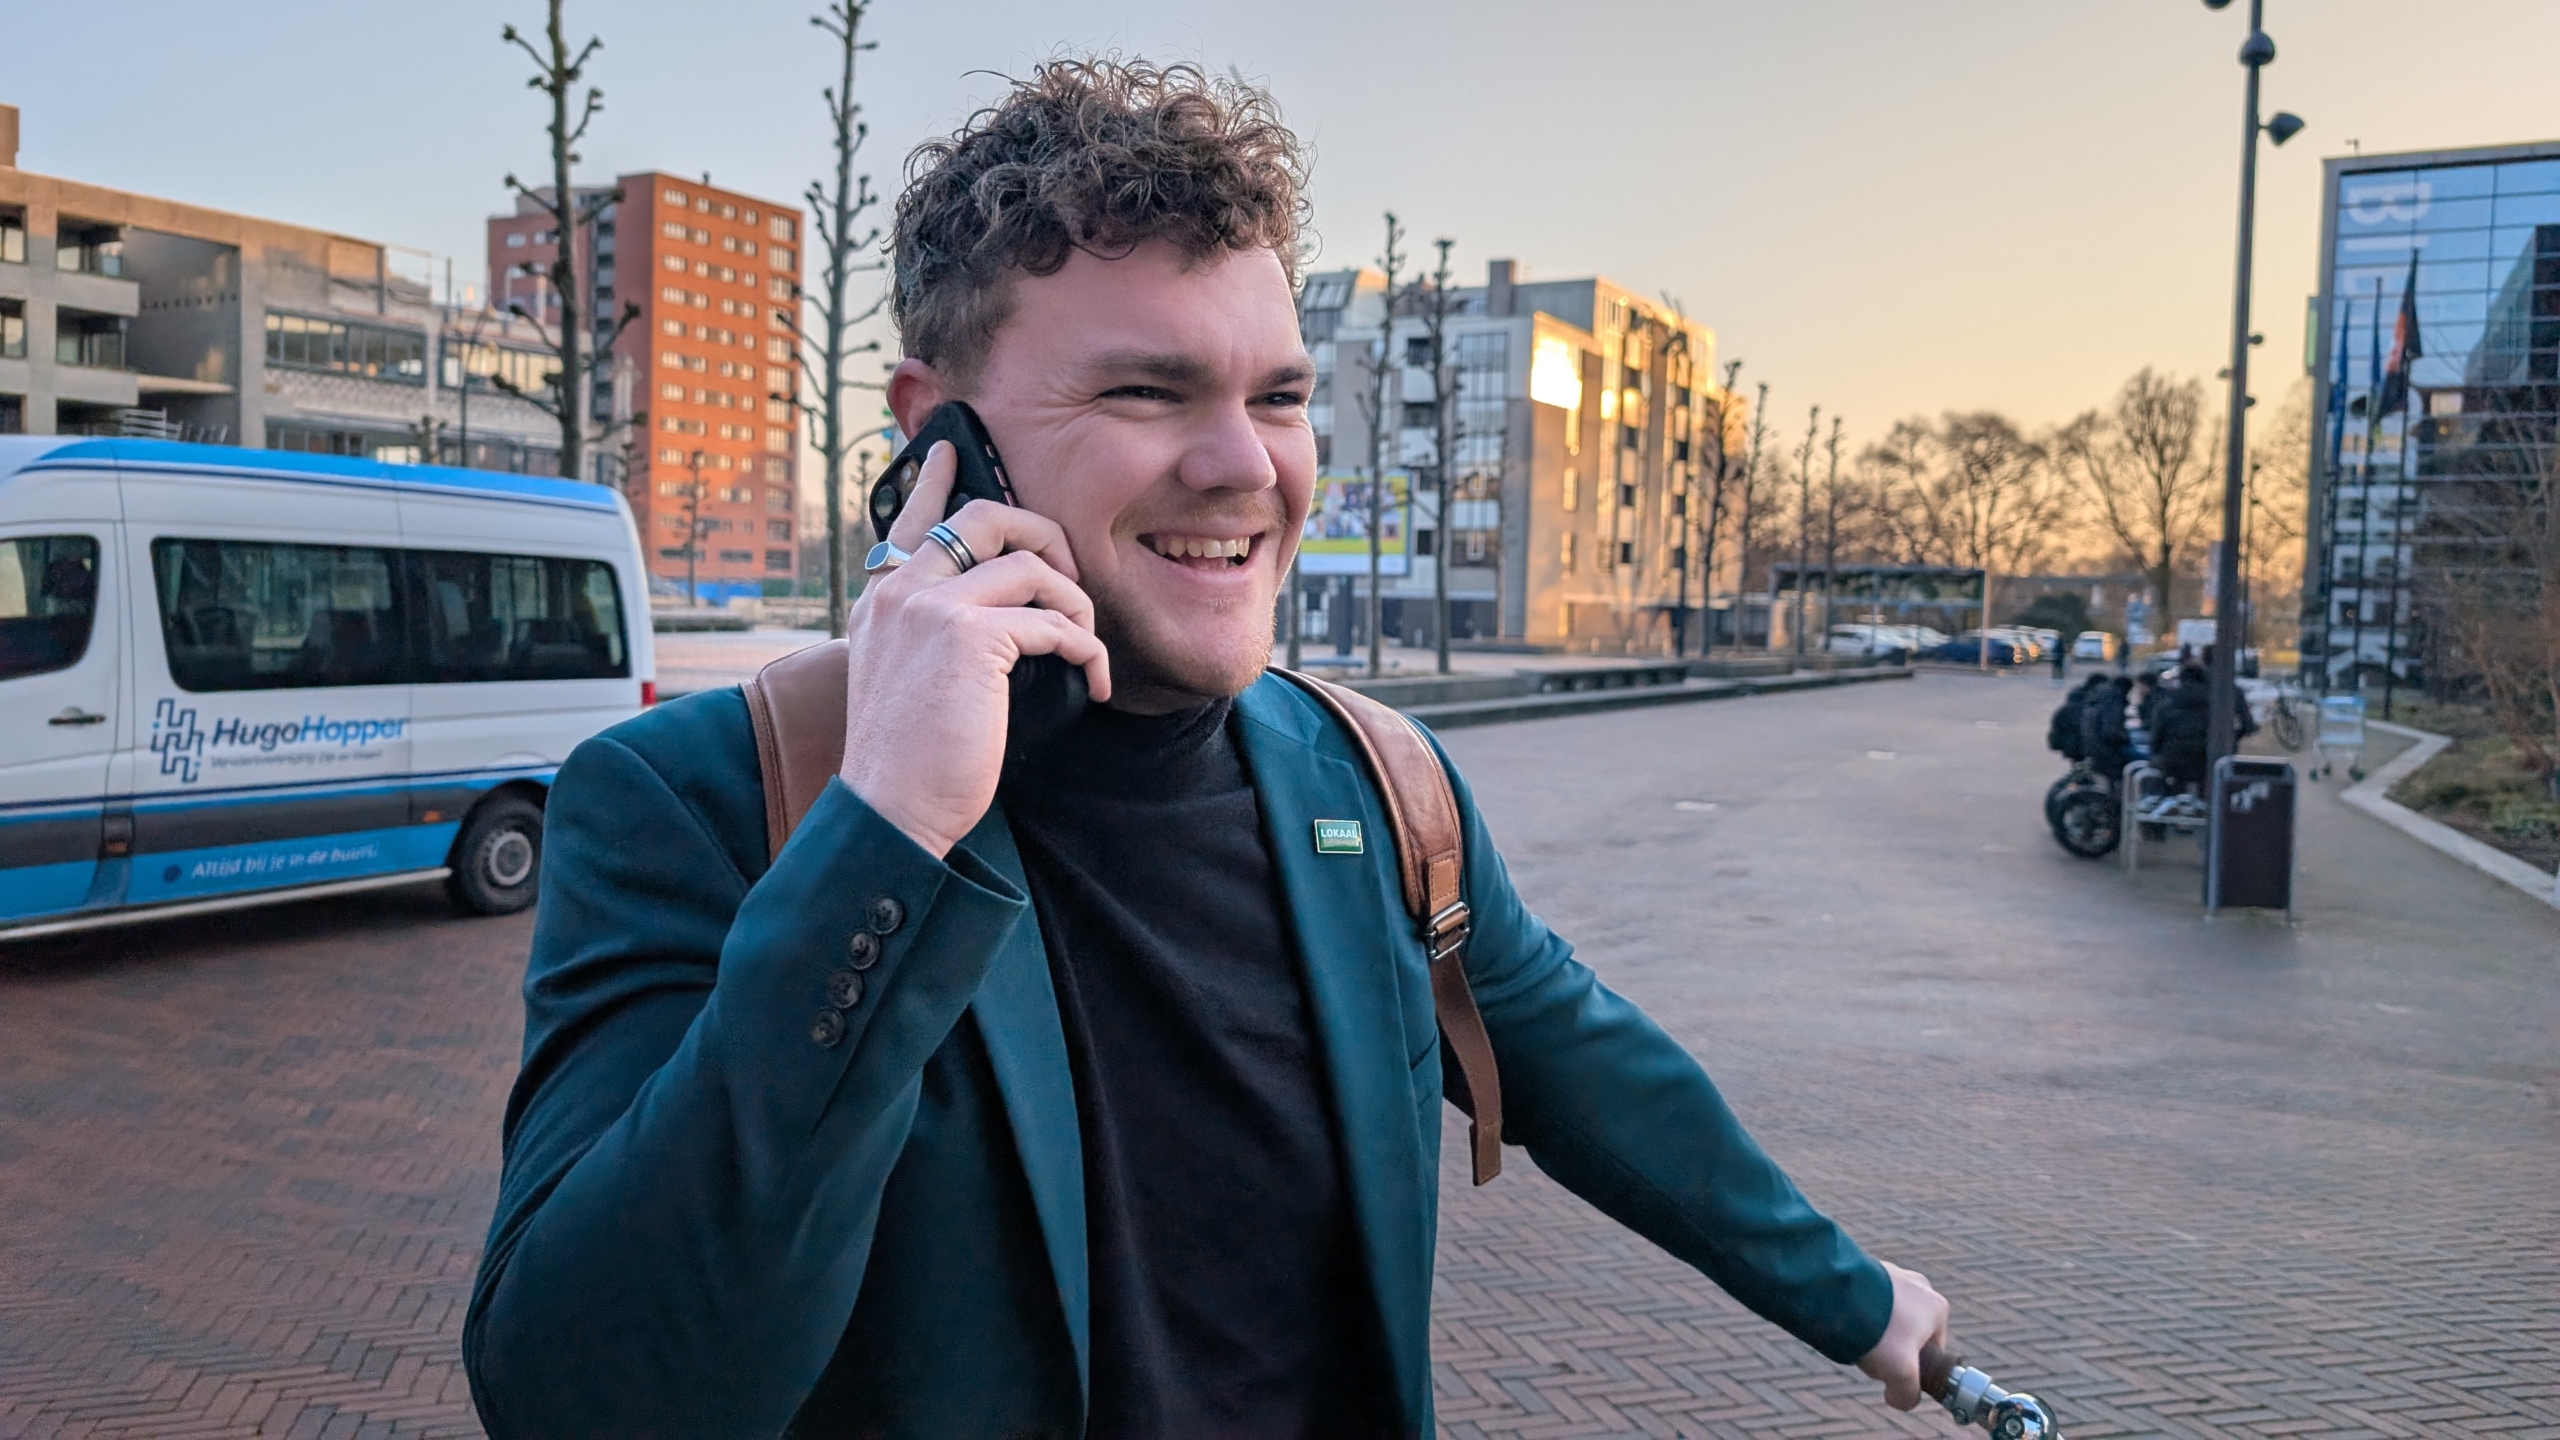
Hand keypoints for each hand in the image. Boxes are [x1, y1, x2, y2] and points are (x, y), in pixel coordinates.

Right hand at [838, 441, 1112, 856]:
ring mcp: (932, 608)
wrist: (890, 808)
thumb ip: (928, 637)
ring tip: (1085, 648)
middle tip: (1070, 583)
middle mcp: (900, 592)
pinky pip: (1053, 621)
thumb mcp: (904, 681)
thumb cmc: (907, 762)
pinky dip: (1085, 648)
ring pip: (1032, 565)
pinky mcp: (971, 636)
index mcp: (879, 601)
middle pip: (986, 516)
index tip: (949, 451)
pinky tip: (1090, 679)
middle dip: (1045, 535)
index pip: (910, 522)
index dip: (934, 481)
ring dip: (1076, 606)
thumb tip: (992, 621)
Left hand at [1855, 1260, 1949, 1410]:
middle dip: (1891, 1345)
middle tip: (1872, 1352)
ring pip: (1887, 1314)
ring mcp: (1893, 1273)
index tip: (1894, 1369)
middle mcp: (1920, 1285)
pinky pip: (1867, 1297)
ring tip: (1856, 1335)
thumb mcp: (1901, 1374)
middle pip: (1908, 1330)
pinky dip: (1858, 1310)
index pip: (1933, 1348)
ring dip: (1873, 1327)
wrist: (1839, 1295)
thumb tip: (1901, 1400)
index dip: (1914, 1365)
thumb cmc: (1879, 1332)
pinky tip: (1845, 1319)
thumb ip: (1908, 1394)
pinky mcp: (1868, 1266)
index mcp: (1937, 1308)